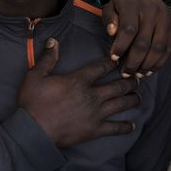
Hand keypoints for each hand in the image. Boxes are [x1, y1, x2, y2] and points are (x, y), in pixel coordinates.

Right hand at [18, 38, 140, 147]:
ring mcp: (96, 113)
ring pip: (122, 104)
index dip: (111, 63)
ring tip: (138, 96)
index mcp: (78, 81)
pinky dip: (125, 126)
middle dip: (130, 81)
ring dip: (132, 99)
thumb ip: (47, 58)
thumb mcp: (35, 76)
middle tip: (136, 78)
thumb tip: (54, 41)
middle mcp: (92, 95)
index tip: (117, 62)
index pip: (100, 68)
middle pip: (118, 85)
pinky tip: (132, 125)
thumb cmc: (32, 102)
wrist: (34, 130)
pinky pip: (115, 128)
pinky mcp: (95, 129)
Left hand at [102, 0, 170, 76]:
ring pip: (157, 48)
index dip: (120, 46)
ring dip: (146, 65)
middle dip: (133, 61)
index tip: (114, 58)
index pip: (128, 30)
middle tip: (125, 72)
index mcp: (133, 5)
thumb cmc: (124, 6)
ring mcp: (165, 20)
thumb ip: (109, 19)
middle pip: (143, 42)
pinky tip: (148, 70)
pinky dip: (159, 62)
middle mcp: (152, 11)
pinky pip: (168, 49)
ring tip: (136, 74)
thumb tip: (111, 32)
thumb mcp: (111, 7)